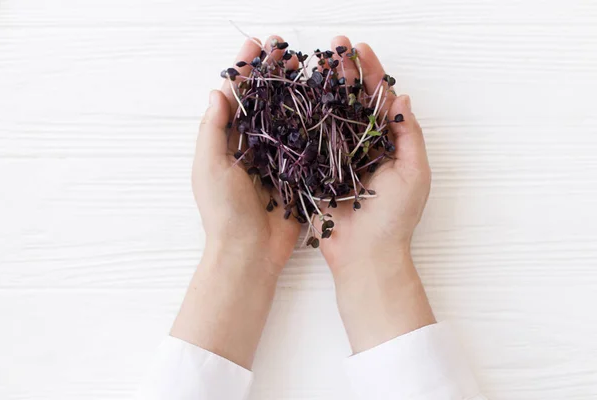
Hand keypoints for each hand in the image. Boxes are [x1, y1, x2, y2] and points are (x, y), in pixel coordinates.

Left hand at [171, 36, 299, 368]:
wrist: (249, 253)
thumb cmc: (224, 212)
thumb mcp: (210, 167)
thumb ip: (213, 129)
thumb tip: (219, 90)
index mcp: (228, 142)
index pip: (238, 97)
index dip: (247, 70)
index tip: (256, 45)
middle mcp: (253, 147)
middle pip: (266, 102)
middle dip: (275, 75)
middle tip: (287, 50)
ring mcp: (276, 160)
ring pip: (288, 119)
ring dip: (296, 93)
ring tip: (308, 68)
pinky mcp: (297, 175)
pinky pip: (306, 146)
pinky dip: (314, 125)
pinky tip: (325, 105)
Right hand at [317, 36, 434, 352]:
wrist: (365, 256)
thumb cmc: (394, 218)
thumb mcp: (414, 173)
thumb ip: (409, 135)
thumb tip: (402, 98)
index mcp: (389, 143)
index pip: (380, 99)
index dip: (371, 72)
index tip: (360, 49)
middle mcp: (363, 146)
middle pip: (353, 100)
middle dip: (345, 72)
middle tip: (334, 46)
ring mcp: (339, 157)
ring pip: (330, 115)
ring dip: (323, 89)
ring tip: (314, 64)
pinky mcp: (318, 171)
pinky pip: (311, 141)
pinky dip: (305, 119)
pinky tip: (296, 99)